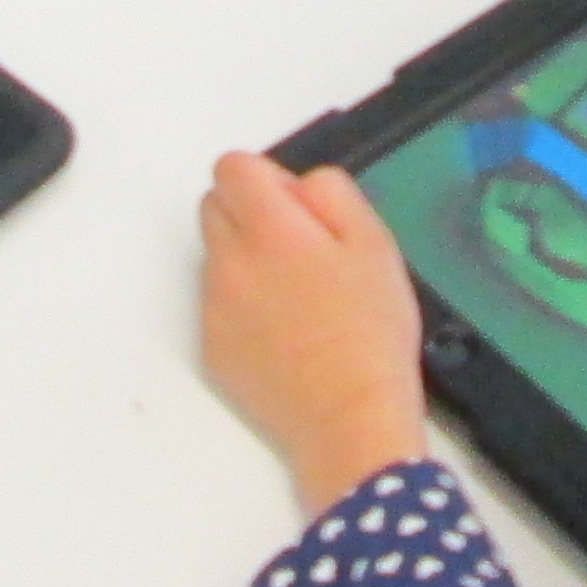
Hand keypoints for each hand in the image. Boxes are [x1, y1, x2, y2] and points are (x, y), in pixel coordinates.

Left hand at [198, 153, 430, 517]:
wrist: (349, 419)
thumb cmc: (370, 330)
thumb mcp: (375, 243)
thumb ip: (331, 193)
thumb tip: (297, 185)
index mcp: (268, 230)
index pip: (231, 168)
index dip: (266, 179)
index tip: (298, 210)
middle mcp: (228, 262)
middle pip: (212, 205)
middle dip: (248, 213)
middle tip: (299, 250)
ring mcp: (213, 308)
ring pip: (215, 256)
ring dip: (245, 259)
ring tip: (297, 298)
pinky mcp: (211, 348)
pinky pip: (216, 305)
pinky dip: (242, 306)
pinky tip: (285, 334)